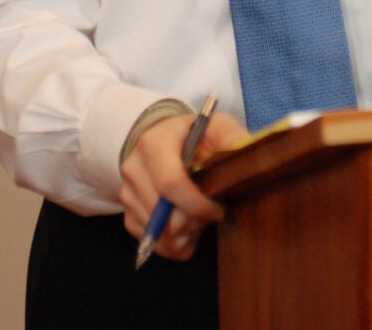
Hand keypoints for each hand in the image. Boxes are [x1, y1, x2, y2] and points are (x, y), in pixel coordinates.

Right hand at [119, 110, 245, 260]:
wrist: (163, 138)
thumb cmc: (193, 135)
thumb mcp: (216, 126)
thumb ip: (232, 138)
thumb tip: (245, 154)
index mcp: (154, 143)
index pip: (170, 184)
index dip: (197, 205)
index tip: (218, 209)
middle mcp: (133, 167)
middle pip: (162, 214)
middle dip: (193, 223)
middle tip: (212, 214)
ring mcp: (126, 192)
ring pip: (157, 233)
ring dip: (185, 235)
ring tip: (201, 218)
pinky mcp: (127, 213)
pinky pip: (151, 243)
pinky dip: (173, 244)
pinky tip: (188, 227)